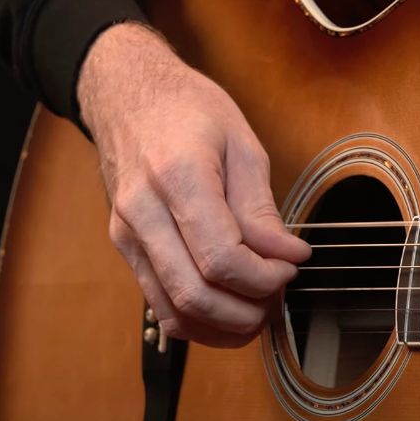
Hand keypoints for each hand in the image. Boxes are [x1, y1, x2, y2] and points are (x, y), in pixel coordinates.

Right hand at [79, 23, 309, 346]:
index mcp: (176, 177)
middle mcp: (143, 212)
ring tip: (260, 305)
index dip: (265, 276)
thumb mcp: (242, 144)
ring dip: (226, 325)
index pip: (221, 257)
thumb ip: (261, 208)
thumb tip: (286, 256)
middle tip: (280, 293)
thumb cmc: (187, 111)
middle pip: (195, 294)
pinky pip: (161, 307)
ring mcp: (127, 235)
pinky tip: (232, 309)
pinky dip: (202, 323)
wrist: (128, 95)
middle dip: (249, 309)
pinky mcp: (126, 250)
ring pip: (175, 312)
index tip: (293, 265)